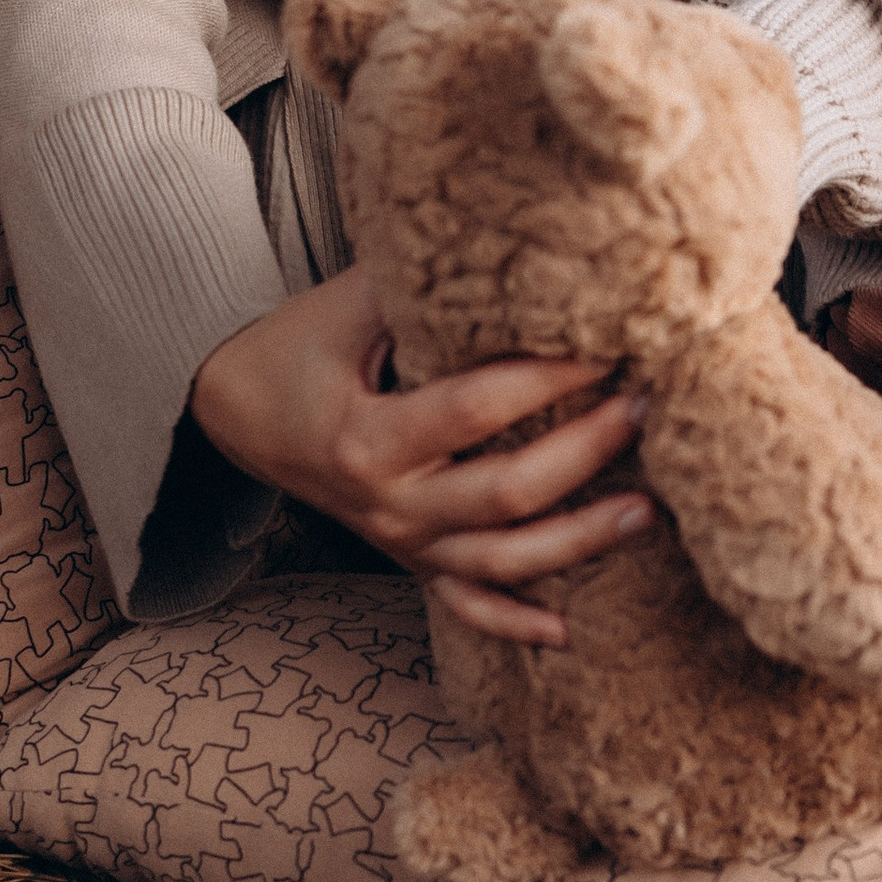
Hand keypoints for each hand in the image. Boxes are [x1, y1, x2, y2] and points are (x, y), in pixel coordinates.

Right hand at [189, 265, 653, 646]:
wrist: (234, 412)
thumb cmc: (299, 345)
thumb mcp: (349, 305)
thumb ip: (422, 283)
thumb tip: (524, 251)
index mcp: (366, 439)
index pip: (476, 409)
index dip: (548, 378)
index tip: (606, 345)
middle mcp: (387, 505)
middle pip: (506, 494)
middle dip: (585, 451)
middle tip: (644, 406)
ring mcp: (399, 543)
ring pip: (501, 563)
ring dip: (579, 540)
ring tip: (646, 508)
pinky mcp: (408, 561)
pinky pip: (465, 607)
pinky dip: (514, 623)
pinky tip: (567, 630)